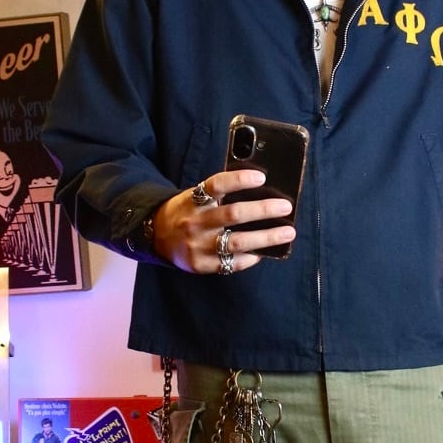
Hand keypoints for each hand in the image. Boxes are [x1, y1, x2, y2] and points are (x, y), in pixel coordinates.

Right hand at [152, 170, 295, 273]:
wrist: (155, 237)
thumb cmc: (186, 212)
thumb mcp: (195, 197)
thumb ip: (218, 194)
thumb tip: (259, 187)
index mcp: (193, 200)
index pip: (216, 184)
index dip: (239, 179)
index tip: (262, 177)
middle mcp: (196, 222)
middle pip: (234, 214)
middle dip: (263, 210)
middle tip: (286, 207)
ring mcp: (198, 245)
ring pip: (237, 242)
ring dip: (266, 238)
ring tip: (287, 233)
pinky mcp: (202, 265)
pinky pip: (232, 263)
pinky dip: (250, 257)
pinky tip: (263, 252)